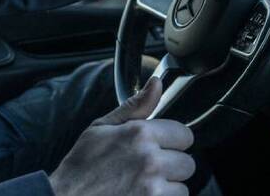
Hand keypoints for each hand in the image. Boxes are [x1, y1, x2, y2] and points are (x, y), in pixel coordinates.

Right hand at [49, 77, 195, 195]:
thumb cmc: (81, 165)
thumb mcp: (102, 127)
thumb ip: (135, 106)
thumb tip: (157, 83)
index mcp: (140, 134)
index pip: (184, 135)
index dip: (172, 141)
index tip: (160, 147)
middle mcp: (150, 160)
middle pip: (187, 163)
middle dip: (172, 166)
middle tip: (148, 168)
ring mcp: (153, 188)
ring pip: (183, 187)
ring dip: (168, 187)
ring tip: (143, 184)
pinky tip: (142, 195)